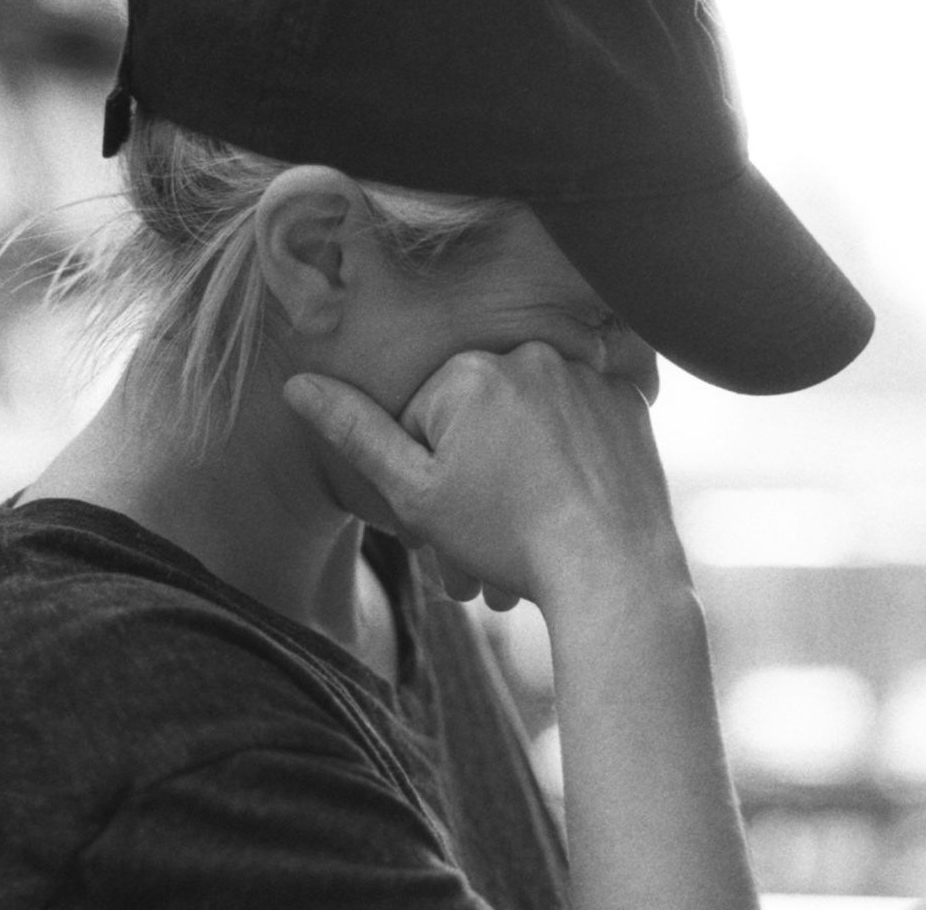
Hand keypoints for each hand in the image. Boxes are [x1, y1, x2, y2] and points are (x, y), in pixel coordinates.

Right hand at [283, 342, 686, 613]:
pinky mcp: (629, 399)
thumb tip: (297, 384)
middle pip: (482, 417)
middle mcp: (530, 353)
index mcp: (468, 369)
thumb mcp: (414, 494)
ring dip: (524, 466)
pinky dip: (574, 455)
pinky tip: (575, 500)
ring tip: (532, 529)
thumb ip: (356, 433)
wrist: (612, 571)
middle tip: (492, 538)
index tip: (456, 515)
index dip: (430, 478)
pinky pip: (583, 420)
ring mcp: (587, 374)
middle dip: (478, 474)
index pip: (425, 419)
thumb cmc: (508, 538)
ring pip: (533, 420)